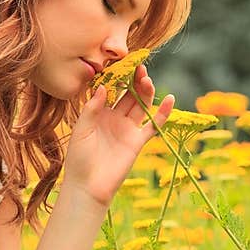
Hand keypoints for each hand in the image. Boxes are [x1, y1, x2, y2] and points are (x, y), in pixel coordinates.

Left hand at [63, 64, 173, 206]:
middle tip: (137, 66)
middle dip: (133, 80)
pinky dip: (163, 113)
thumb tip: (104, 86)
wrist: (88, 186)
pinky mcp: (138, 142)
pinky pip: (153, 125)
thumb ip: (92, 108)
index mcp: (98, 113)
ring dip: (145, 91)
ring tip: (146, 78)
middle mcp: (114, 118)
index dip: (115, 77)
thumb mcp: (81, 130)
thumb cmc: (79, 158)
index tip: (119, 62)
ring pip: (140, 105)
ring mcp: (127, 129)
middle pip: (128, 94)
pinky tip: (170, 99)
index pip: (110, 90)